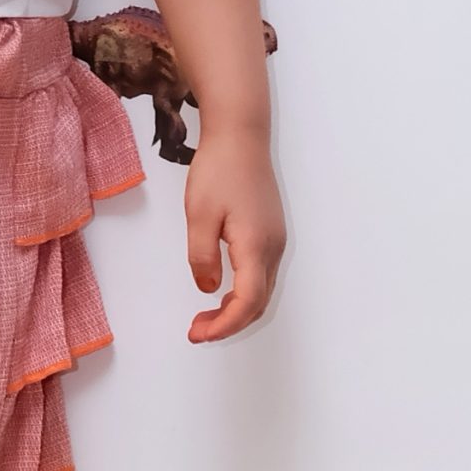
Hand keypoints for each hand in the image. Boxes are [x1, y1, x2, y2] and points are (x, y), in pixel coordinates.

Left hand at [183, 129, 284, 341]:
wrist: (241, 136)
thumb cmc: (219, 169)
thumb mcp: (199, 214)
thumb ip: (202, 256)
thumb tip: (208, 289)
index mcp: (256, 246)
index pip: (247, 303)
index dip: (224, 326)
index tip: (198, 335)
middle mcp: (272, 248)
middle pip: (258, 303)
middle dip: (228, 324)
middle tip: (196, 330)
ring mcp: (275, 241)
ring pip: (261, 291)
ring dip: (235, 310)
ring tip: (203, 317)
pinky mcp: (270, 233)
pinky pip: (260, 274)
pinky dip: (242, 293)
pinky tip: (220, 291)